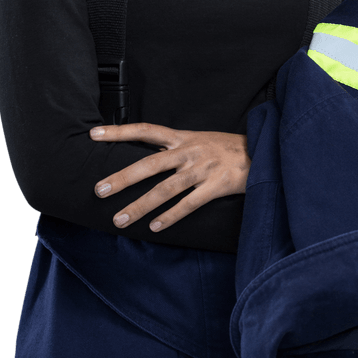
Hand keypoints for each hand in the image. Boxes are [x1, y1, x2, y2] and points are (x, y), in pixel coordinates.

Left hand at [90, 123, 249, 232]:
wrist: (264, 151)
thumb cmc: (229, 149)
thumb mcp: (200, 140)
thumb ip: (176, 149)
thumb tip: (146, 162)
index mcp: (183, 137)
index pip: (146, 130)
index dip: (119, 131)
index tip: (94, 134)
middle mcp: (189, 151)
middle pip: (149, 164)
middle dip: (122, 178)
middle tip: (98, 190)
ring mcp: (203, 169)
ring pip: (165, 189)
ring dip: (140, 206)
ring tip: (120, 219)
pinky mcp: (217, 186)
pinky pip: (189, 204)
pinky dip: (170, 217)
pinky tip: (154, 227)